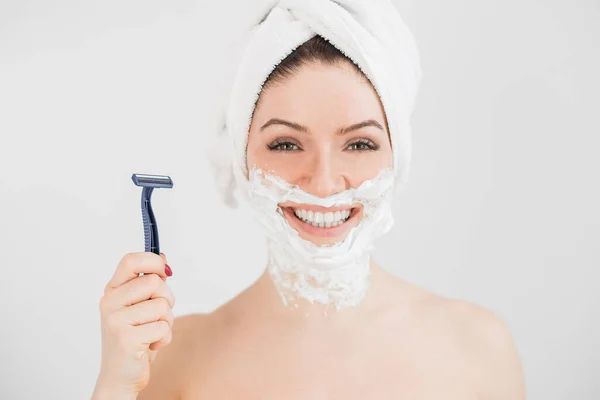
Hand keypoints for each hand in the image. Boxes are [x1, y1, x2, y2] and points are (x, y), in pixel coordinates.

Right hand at [93, 252, 174, 397]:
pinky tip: (152, 345)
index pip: (130, 261)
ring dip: (167, 321)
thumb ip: (150, 283)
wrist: (120, 376)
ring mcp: (115, 320)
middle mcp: (110, 303)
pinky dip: (165, 338)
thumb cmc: (135, 339)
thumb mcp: (141, 307)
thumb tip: (163, 259)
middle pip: (154, 282)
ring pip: (162, 305)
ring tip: (153, 332)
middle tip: (160, 315)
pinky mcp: (126, 339)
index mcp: (112, 291)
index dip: (153, 261)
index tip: (165, 272)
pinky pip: (163, 327)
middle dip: (167, 298)